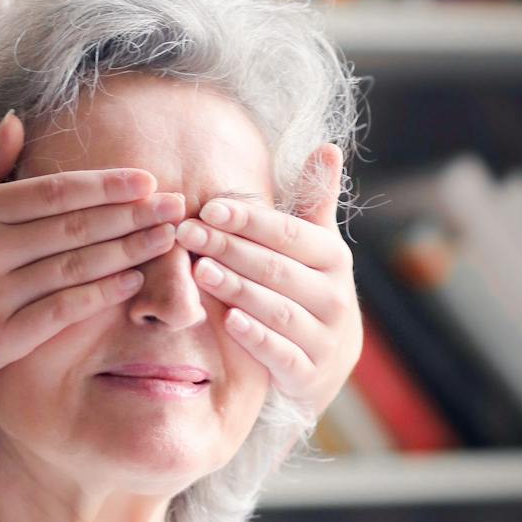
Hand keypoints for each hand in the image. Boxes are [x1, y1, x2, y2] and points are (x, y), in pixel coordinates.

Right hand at [0, 112, 185, 393]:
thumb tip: (17, 118)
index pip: (54, 192)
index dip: (105, 185)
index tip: (148, 179)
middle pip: (74, 227)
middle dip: (132, 215)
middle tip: (178, 205)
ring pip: (75, 267)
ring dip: (128, 252)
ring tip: (167, 239)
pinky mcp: (0, 338)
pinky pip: (62, 310)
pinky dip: (101, 294)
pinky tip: (133, 281)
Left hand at [173, 146, 361, 419]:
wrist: (328, 362)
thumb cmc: (308, 288)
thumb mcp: (315, 246)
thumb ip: (315, 200)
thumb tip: (328, 147)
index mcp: (333, 258)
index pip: (289, 234)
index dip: (249, 220)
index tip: (209, 207)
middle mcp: (335, 296)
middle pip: (277, 268)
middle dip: (230, 249)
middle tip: (187, 233)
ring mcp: (325, 337)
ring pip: (277, 309)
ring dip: (237, 289)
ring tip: (199, 271)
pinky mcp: (310, 373)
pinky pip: (282, 353)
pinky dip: (257, 338)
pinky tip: (228, 321)